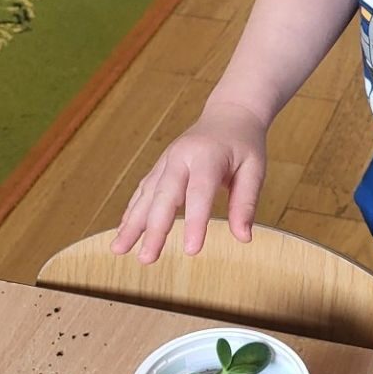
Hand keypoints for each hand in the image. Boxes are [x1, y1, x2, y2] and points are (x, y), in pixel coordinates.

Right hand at [111, 100, 266, 260]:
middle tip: (146, 259)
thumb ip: (246, 203)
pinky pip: (143, 191)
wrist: (229, 114)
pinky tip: (124, 232)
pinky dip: (132, 212)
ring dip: (132, 223)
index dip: (194, 222)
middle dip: (153, 229)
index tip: (191, 251)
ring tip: (118, 250)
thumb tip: (244, 238)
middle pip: (164, 196)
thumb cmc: (244, 144)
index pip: (199, 192)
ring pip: (146, 194)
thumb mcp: (254, 169)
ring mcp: (166, 161)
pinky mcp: (160, 167)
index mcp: (207, 155)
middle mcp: (180, 157)